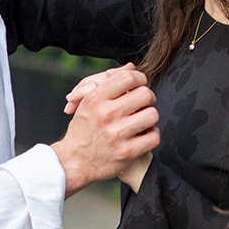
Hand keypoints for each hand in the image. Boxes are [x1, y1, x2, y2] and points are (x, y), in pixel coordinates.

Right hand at [51, 64, 158, 196]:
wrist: (74, 161)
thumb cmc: (84, 128)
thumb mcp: (88, 102)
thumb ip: (110, 83)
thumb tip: (132, 67)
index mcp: (95, 98)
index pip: (128, 77)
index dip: (139, 79)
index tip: (139, 85)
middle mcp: (106, 114)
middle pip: (145, 94)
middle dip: (147, 98)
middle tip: (142, 105)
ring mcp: (117, 134)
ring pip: (152, 115)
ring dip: (150, 117)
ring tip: (141, 121)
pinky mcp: (127, 152)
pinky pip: (154, 136)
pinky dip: (151, 135)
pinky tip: (142, 135)